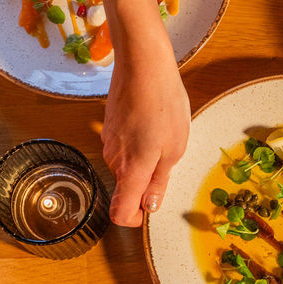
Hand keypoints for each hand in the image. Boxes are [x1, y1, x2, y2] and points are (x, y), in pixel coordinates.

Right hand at [101, 45, 189, 226]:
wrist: (143, 64)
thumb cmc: (163, 104)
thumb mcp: (174, 148)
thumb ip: (159, 181)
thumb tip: (149, 206)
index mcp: (132, 170)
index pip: (120, 212)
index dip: (133, 219)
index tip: (149, 211)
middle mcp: (114, 161)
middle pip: (126, 188)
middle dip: (146, 183)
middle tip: (169, 159)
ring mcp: (108, 143)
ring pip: (125, 166)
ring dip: (144, 160)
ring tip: (163, 135)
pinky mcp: (108, 127)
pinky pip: (123, 148)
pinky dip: (137, 144)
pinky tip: (151, 122)